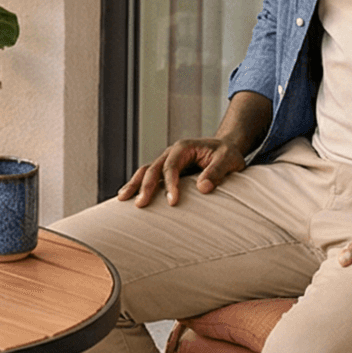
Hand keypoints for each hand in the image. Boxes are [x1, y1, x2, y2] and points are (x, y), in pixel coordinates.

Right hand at [117, 136, 249, 206]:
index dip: (170, 184)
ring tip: (122, 199)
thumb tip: (203, 188)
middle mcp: (171, 153)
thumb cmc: (227, 154)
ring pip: (146, 171)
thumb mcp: (229, 160)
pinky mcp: (166, 171)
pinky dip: (138, 186)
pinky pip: (149, 177)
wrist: (225, 149)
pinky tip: (128, 198)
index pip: (171, 166)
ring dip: (134, 184)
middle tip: (140, 205)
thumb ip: (217, 171)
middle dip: (145, 186)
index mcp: (184, 147)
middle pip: (153, 168)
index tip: (172, 202)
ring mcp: (166, 161)